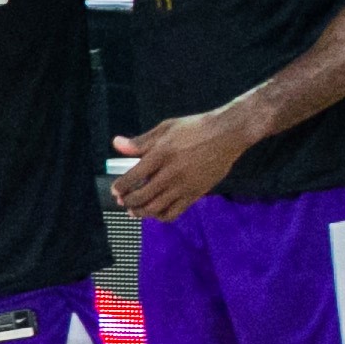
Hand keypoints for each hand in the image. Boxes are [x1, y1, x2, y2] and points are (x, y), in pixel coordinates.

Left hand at [111, 112, 256, 219]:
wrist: (229, 133)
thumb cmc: (196, 127)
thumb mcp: (166, 128)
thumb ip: (140, 141)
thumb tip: (116, 144)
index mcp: (161, 155)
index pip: (132, 178)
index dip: (120, 187)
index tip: (116, 190)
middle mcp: (171, 173)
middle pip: (142, 196)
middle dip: (128, 202)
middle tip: (122, 201)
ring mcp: (185, 185)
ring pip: (156, 208)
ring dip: (141, 212)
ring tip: (134, 211)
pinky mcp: (197, 193)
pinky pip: (175, 212)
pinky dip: (161, 216)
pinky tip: (156, 212)